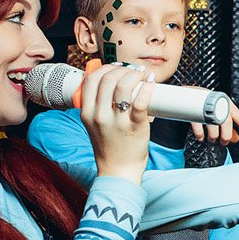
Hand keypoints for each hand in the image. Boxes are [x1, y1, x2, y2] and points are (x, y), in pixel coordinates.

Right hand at [80, 64, 153, 183]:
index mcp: (87, 112)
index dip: (105, 68)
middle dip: (123, 70)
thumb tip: (107, 82)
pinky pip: (140, 101)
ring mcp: (117, 121)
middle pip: (108, 79)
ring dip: (135, 75)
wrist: (118, 171)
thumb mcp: (93, 125)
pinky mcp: (135, 126)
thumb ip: (96, 105)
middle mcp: (99, 115)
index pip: (92, 79)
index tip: (117, 68)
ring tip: (143, 76)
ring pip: (123, 86)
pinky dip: (147, 88)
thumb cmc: (109, 147)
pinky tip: (151, 83)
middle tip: (133, 71)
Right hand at [191, 100, 238, 144]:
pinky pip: (198, 125)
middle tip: (224, 141)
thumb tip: (235, 138)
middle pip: (225, 121)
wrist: (186, 94)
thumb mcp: (218, 110)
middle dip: (226, 135)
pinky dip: (200, 134)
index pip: (235, 112)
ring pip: (213, 124)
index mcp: (223, 102)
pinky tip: (201, 137)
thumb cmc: (204, 103)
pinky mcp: (192, 111)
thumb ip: (228, 125)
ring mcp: (204, 107)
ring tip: (212, 139)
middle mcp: (215, 103)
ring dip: (214, 136)